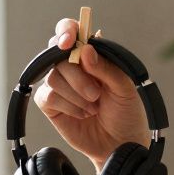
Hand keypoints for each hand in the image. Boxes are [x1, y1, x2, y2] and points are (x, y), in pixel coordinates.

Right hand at [33, 19, 148, 166]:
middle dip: (76, 75)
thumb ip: (106, 68)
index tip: (69, 41)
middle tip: (96, 94)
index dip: (66, 31)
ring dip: (76, 94)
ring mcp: (60, 84)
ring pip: (53, 77)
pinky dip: (68, 105)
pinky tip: (82, 114)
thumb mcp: (124, 88)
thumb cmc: (125, 113)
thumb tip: (85, 50)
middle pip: (57, 53)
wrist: (120, 144)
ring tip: (93, 107)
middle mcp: (72, 66)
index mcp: (90, 55)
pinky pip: (48, 96)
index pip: (70, 31)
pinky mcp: (50, 104)